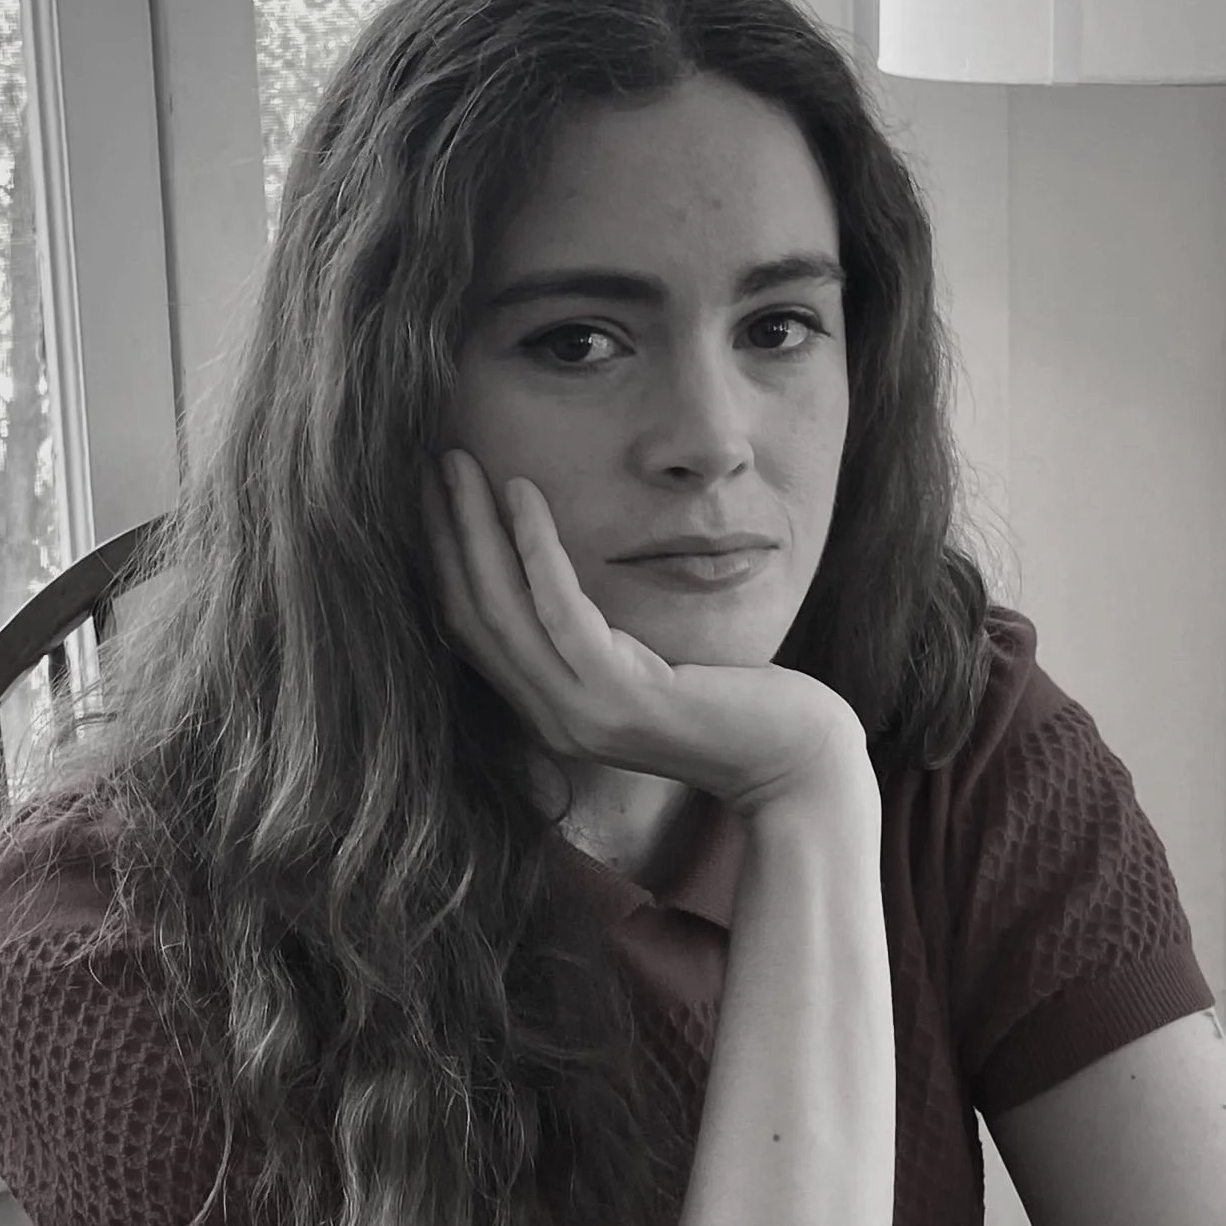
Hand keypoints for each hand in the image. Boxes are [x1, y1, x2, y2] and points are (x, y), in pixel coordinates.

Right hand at [422, 450, 867, 815]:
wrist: (795, 760)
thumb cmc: (739, 704)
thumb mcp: (652, 667)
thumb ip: (602, 640)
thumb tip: (565, 580)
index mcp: (555, 713)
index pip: (475, 632)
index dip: (445, 563)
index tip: (433, 498)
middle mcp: (555, 721)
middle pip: (472, 617)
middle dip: (444, 536)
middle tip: (430, 465)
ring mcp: (583, 715)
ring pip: (501, 610)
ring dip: (472, 530)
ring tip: (458, 465)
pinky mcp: (622, 699)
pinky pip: (560, 610)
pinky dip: (535, 547)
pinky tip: (524, 493)